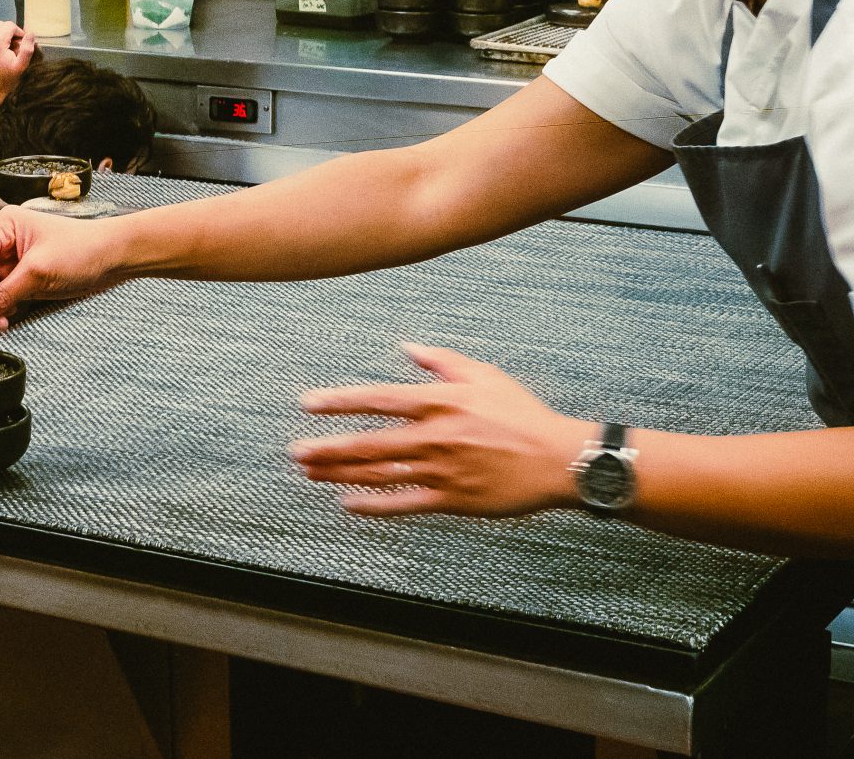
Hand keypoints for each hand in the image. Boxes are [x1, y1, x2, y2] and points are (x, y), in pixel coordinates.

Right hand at [0, 206, 124, 331]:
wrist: (114, 257)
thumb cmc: (83, 250)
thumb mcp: (39, 272)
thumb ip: (4, 293)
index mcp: (5, 226)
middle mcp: (5, 241)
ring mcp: (14, 260)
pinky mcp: (24, 276)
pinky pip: (2, 295)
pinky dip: (0, 309)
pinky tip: (4, 320)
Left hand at [289, 344, 588, 517]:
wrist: (557, 459)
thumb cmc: (522, 413)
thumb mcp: (483, 374)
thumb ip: (441, 360)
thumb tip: (407, 348)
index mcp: (439, 402)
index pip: (377, 399)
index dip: (339, 401)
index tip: (307, 403)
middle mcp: (434, 436)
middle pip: (368, 443)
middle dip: (327, 447)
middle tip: (296, 451)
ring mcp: (442, 470)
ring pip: (379, 474)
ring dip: (341, 474)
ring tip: (311, 473)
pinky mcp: (453, 499)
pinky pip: (404, 504)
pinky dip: (373, 505)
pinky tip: (348, 504)